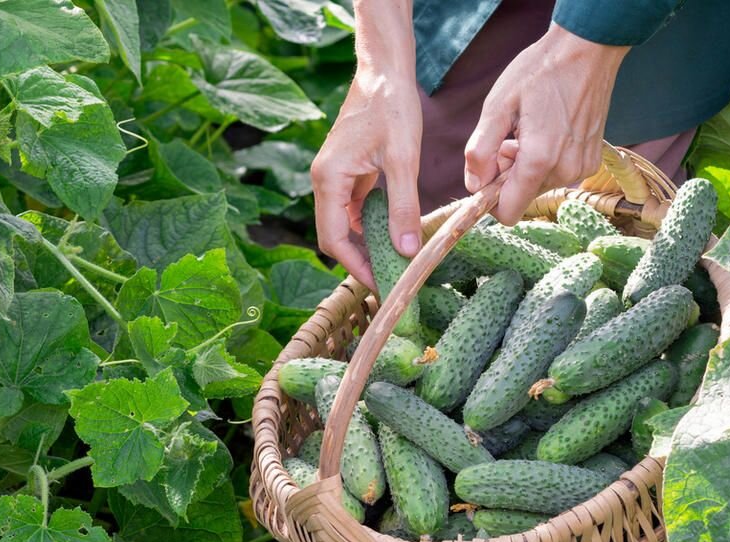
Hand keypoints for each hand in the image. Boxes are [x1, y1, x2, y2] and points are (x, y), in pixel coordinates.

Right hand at [311, 70, 422, 289]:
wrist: (384, 70)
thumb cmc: (392, 107)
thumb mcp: (403, 160)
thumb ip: (403, 207)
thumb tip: (406, 251)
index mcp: (328, 179)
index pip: (334, 239)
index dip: (356, 266)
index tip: (381, 283)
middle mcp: (323, 180)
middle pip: (333, 235)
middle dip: (358, 260)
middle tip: (388, 278)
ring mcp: (332, 176)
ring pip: (342, 224)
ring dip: (364, 244)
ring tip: (393, 260)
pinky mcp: (345, 171)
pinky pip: (352, 208)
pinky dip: (368, 224)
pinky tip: (392, 231)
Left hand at [464, 23, 629, 224]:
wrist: (587, 48)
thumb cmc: (539, 72)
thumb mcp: (497, 106)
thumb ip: (480, 151)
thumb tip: (474, 185)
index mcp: (539, 161)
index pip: (508, 213)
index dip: (490, 199)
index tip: (487, 171)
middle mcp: (564, 171)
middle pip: (521, 197)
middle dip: (507, 175)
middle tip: (510, 138)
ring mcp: (581, 167)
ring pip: (538, 186)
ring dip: (525, 166)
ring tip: (529, 130)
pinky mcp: (591, 160)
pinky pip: (556, 174)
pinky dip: (545, 160)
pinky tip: (547, 130)